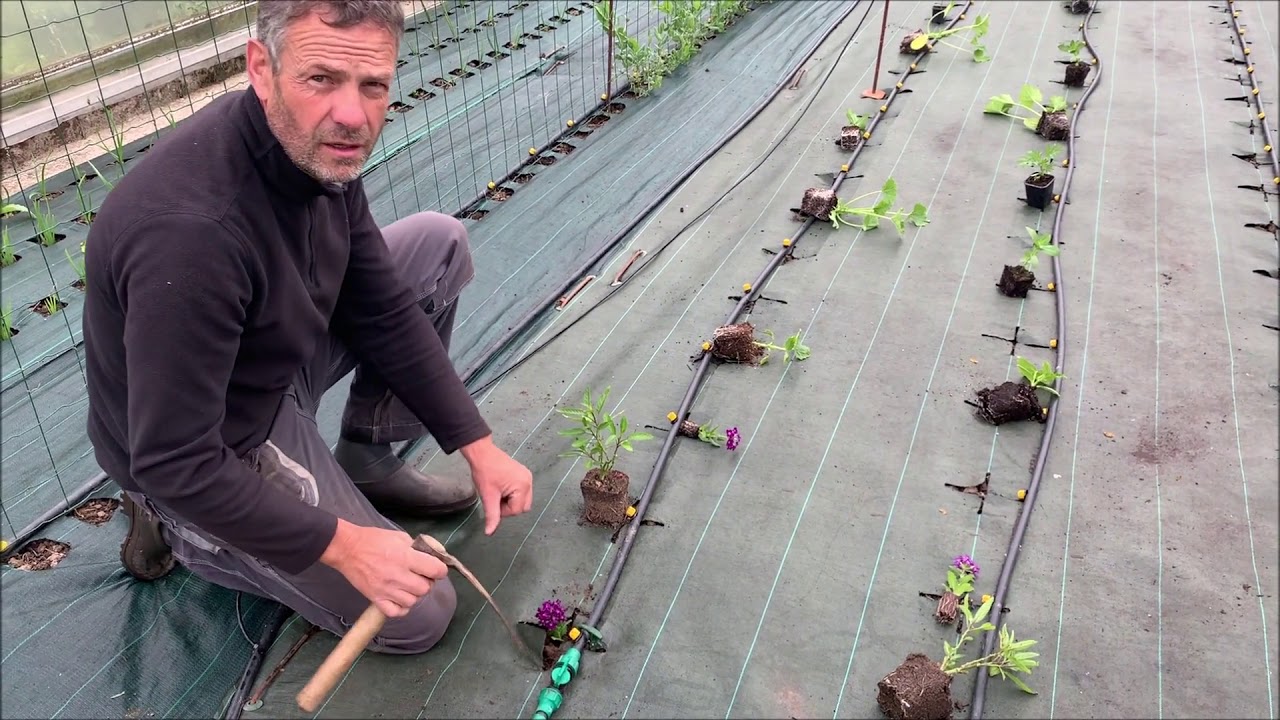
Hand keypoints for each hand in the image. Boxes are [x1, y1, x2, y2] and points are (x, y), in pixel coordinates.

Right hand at [320, 519, 447, 617]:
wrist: (347, 549)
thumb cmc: (374, 540)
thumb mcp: (400, 537)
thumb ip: (416, 548)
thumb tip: (431, 557)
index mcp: (406, 557)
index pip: (436, 570)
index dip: (440, 569)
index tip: (435, 568)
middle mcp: (398, 576)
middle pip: (425, 589)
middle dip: (426, 582)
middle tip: (419, 575)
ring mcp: (387, 590)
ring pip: (413, 601)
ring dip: (414, 594)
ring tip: (408, 586)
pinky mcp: (376, 599)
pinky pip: (396, 612)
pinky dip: (401, 607)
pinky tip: (399, 598)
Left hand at [460, 435, 532, 534]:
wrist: (482, 453)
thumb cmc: (485, 473)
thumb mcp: (488, 496)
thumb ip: (492, 516)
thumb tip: (489, 533)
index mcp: (523, 487)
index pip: (516, 511)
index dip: (503, 511)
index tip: (493, 502)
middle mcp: (529, 482)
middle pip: (522, 507)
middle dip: (509, 507)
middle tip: (496, 498)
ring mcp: (527, 477)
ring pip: (522, 500)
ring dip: (510, 501)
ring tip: (499, 492)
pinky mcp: (523, 474)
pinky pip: (522, 491)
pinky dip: (512, 494)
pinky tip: (502, 487)